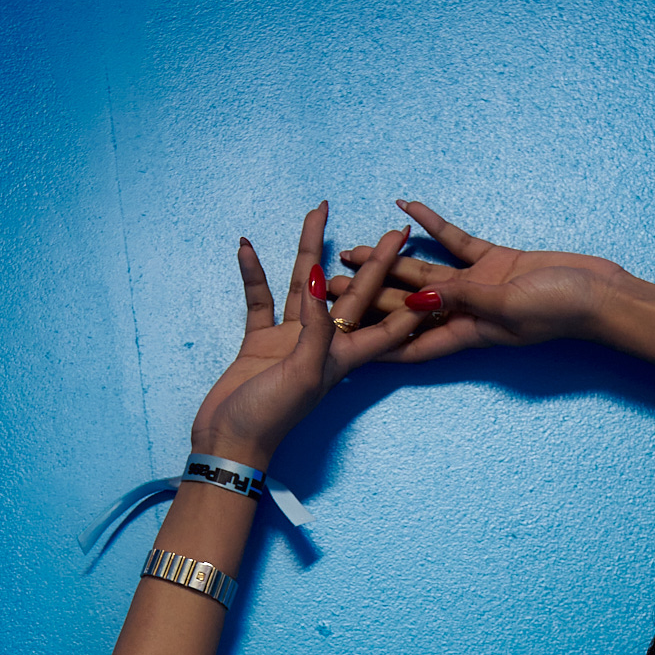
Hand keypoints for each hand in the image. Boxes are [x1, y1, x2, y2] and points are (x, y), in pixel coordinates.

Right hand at [190, 205, 438, 465]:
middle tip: (393, 230)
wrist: (228, 441)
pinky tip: (248, 246)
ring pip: (306, 286)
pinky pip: (260, 300)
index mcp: (343, 359)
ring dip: (311, 251)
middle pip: (354, 295)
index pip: (386, 324)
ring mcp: (292, 341)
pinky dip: (255, 274)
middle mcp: (324, 346)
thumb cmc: (269, 418)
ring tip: (318, 213)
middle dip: (373, 263)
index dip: (407, 299)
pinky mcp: (260, 341)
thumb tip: (321, 282)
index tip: (427, 271)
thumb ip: (315, 329)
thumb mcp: (301, 374)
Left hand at [328, 198, 625, 363]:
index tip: (339, 345)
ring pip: (423, 272)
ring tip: (350, 247)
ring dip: (387, 259)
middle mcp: (468, 314)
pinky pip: (455, 242)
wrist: (603, 292)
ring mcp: (480, 287)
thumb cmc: (563, 309)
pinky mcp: (495, 262)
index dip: (376, 346)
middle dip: (368, 299)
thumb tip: (420, 296)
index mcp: (469, 335)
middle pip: (406, 307)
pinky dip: (431, 224)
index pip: (412, 345)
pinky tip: (405, 206)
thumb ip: (465, 298)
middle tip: (327, 288)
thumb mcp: (509, 305)